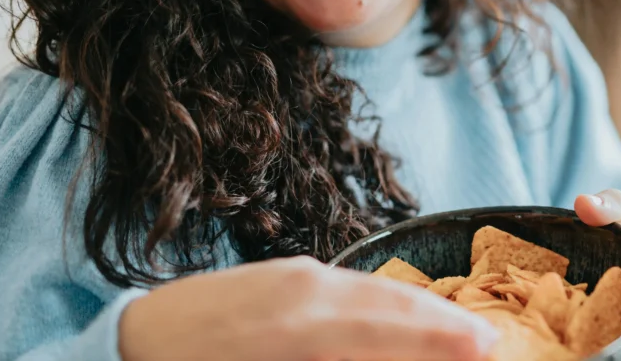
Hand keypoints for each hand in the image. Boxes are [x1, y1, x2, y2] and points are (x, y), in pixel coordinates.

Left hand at [118, 256, 498, 360]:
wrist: (132, 339)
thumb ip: (339, 359)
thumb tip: (385, 355)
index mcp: (296, 332)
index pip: (386, 334)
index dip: (438, 343)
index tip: (485, 351)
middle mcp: (304, 291)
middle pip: (391, 303)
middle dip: (443, 323)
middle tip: (489, 342)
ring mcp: (295, 274)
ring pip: (375, 287)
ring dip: (421, 306)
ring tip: (458, 325)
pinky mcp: (287, 268)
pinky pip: (352, 281)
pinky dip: (387, 295)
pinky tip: (404, 308)